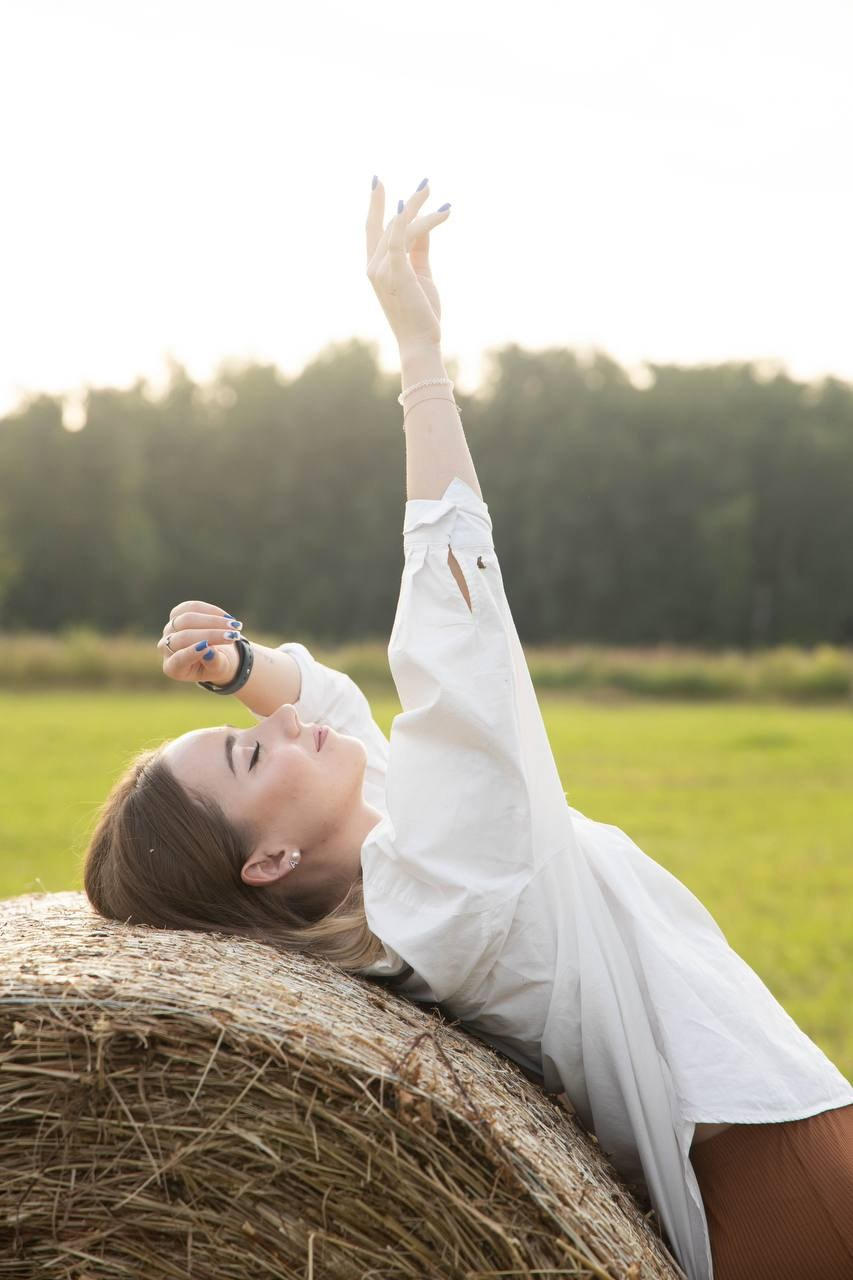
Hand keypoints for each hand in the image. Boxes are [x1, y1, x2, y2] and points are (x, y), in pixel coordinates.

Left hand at [156, 600, 243, 685]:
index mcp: (173, 668)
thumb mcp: (219, 669)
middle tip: (234, 636)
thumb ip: (213, 663)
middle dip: (211, 634)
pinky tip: (227, 617)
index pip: (178, 659)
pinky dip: (211, 611)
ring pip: (187, 619)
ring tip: (235, 626)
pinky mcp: (177, 613)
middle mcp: (166, 647)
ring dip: (214, 621)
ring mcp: (169, 629)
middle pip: (183, 637)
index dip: (191, 652)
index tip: (208, 647)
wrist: (216, 652)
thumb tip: (209, 652)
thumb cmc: (216, 665)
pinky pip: (192, 607)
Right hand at [366, 177, 450, 351]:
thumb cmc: (421, 312)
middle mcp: (373, 267)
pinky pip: (400, 238)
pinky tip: (424, 207)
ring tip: (439, 197)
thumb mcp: (420, 273)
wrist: (420, 341)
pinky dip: (409, 219)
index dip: (376, 206)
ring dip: (419, 209)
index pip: (373, 231)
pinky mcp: (396, 272)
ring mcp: (381, 270)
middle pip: (385, 224)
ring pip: (400, 228)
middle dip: (400, 201)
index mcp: (377, 269)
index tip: (379, 183)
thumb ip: (419, 248)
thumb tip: (424, 224)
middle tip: (420, 182)